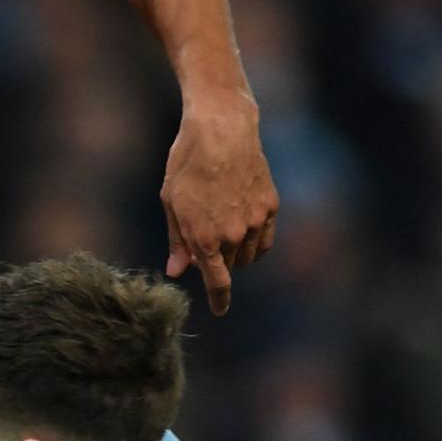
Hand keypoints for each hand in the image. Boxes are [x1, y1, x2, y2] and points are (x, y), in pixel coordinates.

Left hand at [160, 96, 276, 316]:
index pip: (217, 282)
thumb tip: (177, 272)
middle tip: (204, 239)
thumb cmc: (187, 163)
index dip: (219, 300)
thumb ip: (177, 241)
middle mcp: (233, 235)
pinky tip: (244, 229)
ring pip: (248, 254)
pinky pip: (264, 237)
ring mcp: (255, 221)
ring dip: (236, 252)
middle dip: (216, 263)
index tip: (219, 310)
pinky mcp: (270, 206)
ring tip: (221, 225)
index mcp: (204, 238)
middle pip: (229, 267)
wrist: (221, 130)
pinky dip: (254, 241)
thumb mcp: (171, 202)